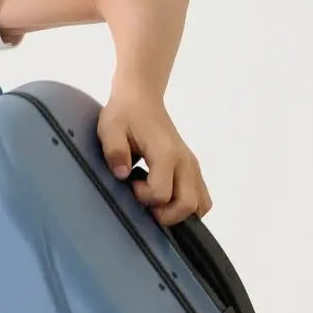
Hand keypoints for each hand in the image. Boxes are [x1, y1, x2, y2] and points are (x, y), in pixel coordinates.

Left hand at [96, 89, 211, 225]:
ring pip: (200, 205)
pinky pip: (202, 198)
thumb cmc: (124, 115)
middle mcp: (185, 162)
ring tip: (155, 201)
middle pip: (187, 205)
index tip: (130, 182)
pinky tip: (167, 199)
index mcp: (166, 153)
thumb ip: (115, 151)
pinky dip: (188, 206)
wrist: (141, 99)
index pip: (162, 193)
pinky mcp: (193, 168)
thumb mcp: (110, 129)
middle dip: (163, 213)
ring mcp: (192, 166)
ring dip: (177, 212)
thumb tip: (122, 174)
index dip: (143, 196)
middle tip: (144, 200)